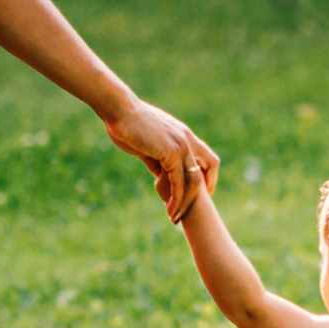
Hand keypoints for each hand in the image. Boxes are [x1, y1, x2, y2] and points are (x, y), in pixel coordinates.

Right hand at [102, 95, 216, 219]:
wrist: (119, 110)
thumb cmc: (127, 124)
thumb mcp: (146, 145)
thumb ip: (156, 160)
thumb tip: (160, 175)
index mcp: (183, 135)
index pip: (206, 157)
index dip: (206, 175)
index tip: (198, 193)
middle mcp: (187, 139)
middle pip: (209, 167)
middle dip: (204, 191)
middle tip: (192, 209)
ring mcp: (181, 145)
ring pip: (194, 180)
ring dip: (186, 202)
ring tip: (175, 217)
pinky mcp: (171, 152)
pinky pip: (179, 182)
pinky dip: (176, 198)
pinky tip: (169, 209)